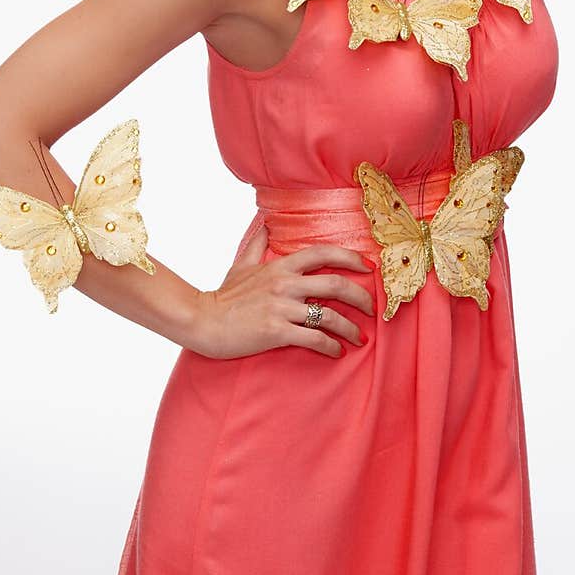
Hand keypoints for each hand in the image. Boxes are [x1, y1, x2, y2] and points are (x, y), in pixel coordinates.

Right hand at [185, 221, 376, 360]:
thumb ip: (257, 245)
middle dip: (361, 297)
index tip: (368, 267)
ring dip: (350, 328)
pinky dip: (330, 346)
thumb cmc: (223, 296)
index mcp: (280, 266)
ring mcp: (281, 308)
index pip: (323, 253)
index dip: (350, 258)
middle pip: (335, 283)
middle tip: (372, 308)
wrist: (203, 321)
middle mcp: (284, 283)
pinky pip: (313, 338)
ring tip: (359, 338)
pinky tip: (336, 352)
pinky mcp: (276, 331)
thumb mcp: (241, 265)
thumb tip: (265, 223)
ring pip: (329, 315)